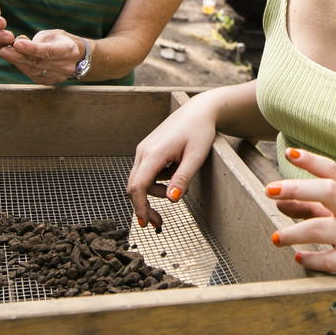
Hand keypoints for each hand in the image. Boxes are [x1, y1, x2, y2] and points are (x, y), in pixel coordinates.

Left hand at [0, 28, 85, 86]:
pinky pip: (32, 74)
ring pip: (33, 70)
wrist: (74, 56)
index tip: (16, 44)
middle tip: (2, 50)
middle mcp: (65, 66)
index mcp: (69, 50)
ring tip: (3, 53)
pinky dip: (21, 66)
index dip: (31, 49)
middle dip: (18, 56)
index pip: (48, 51)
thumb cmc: (59, 41)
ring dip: (16, 62)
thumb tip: (17, 44)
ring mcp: (58, 77)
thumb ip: (35, 40)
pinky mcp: (49, 82)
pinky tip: (13, 59)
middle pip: (38, 63)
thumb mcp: (51, 35)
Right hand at [126, 96, 219, 229]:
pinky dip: (158, 180)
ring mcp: (144, 149)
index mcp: (154, 153)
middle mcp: (144, 151)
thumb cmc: (200, 131)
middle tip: (158, 223)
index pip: (138, 186)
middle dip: (144, 206)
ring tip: (180, 188)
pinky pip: (147, 171)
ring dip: (156, 191)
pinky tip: (175, 173)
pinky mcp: (148, 149)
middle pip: (135, 186)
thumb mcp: (196, 157)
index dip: (140, 207)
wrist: (199, 111)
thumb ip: (183, 179)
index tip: (145, 223)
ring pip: (141, 180)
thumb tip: (172, 200)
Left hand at [265, 148, 335, 274]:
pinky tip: (298, 257)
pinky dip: (311, 258)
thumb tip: (279, 203)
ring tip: (276, 238)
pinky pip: (332, 260)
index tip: (288, 153)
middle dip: (297, 189)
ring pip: (324, 229)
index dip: (311, 160)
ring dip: (295, 233)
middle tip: (269, 191)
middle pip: (329, 192)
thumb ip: (310, 207)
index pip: (333, 171)